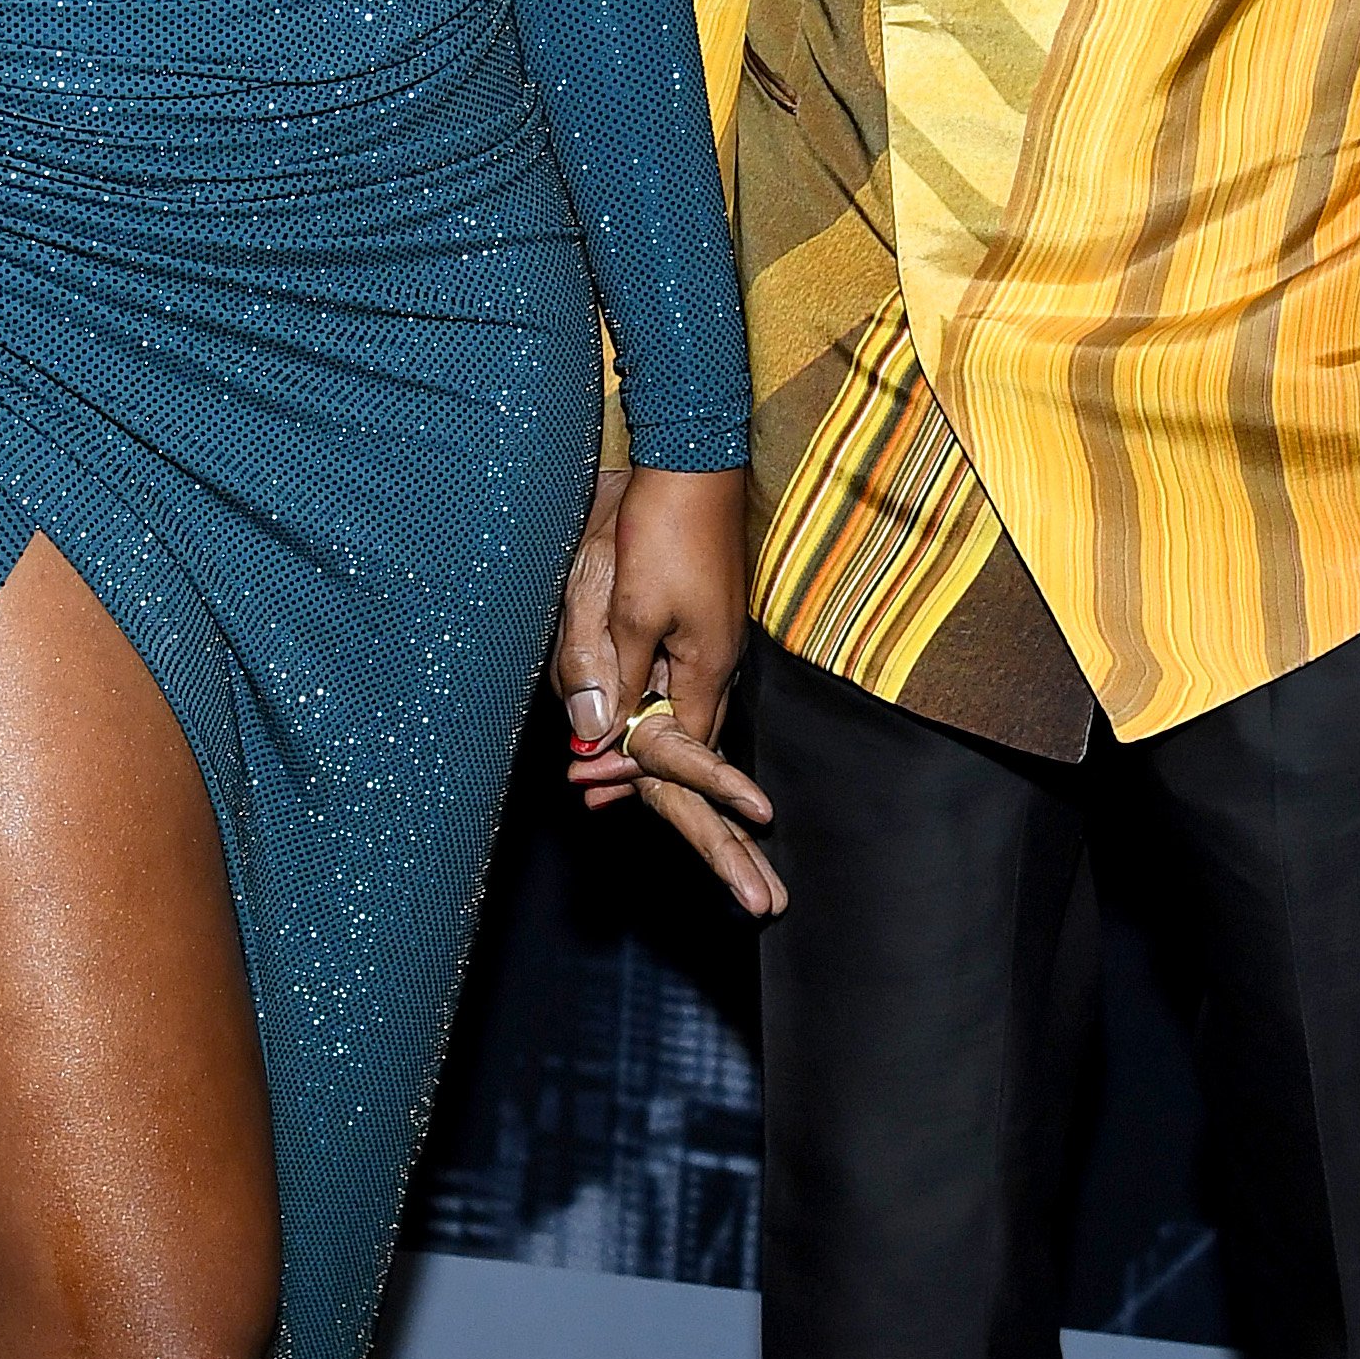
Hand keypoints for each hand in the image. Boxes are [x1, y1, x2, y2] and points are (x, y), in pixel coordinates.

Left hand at [549, 464, 781, 920]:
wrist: (686, 457)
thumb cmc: (652, 523)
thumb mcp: (615, 598)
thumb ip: (605, 671)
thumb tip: (595, 737)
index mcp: (701, 667)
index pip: (684, 757)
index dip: (658, 791)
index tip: (648, 817)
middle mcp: (713, 668)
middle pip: (706, 767)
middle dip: (726, 837)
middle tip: (764, 901)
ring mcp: (706, 652)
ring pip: (684, 734)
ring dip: (675, 787)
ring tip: (708, 852)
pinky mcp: (693, 633)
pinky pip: (674, 704)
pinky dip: (656, 742)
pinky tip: (624, 759)